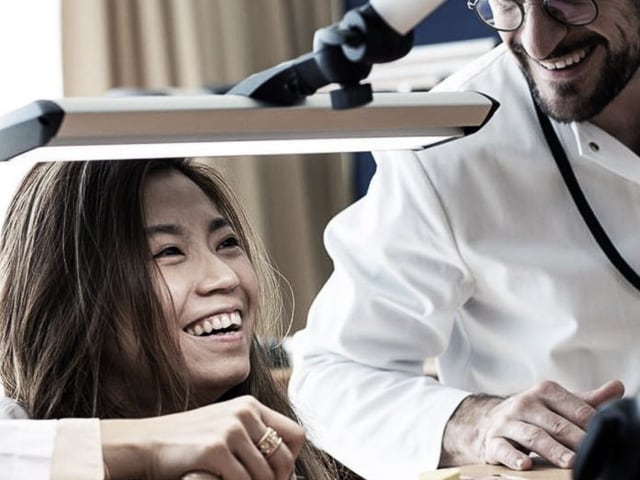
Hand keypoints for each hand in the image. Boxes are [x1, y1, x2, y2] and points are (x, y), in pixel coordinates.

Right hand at [101, 395, 304, 479]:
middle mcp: (244, 413)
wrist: (146, 444)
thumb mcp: (226, 431)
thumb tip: (291, 475)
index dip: (292, 459)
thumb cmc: (189, 444)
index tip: (279, 476)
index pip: (296, 434)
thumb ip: (255, 443)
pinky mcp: (215, 449)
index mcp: (250, 406)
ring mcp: (230, 430)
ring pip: (265, 475)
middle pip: (285, 457)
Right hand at [441, 379, 624, 469]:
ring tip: (569, 463)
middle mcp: (525, 403)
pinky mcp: (493, 439)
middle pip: (555, 424)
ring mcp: (508, 421)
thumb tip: (618, 387)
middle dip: (574, 439)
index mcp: (544, 391)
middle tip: (591, 453)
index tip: (606, 436)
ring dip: (552, 450)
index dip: (591, 423)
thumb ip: (587, 401)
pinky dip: (513, 457)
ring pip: (532, 436)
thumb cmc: (534, 413)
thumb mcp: (558, 403)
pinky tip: (525, 464)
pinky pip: (503, 448)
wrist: (491, 419)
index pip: (574, 408)